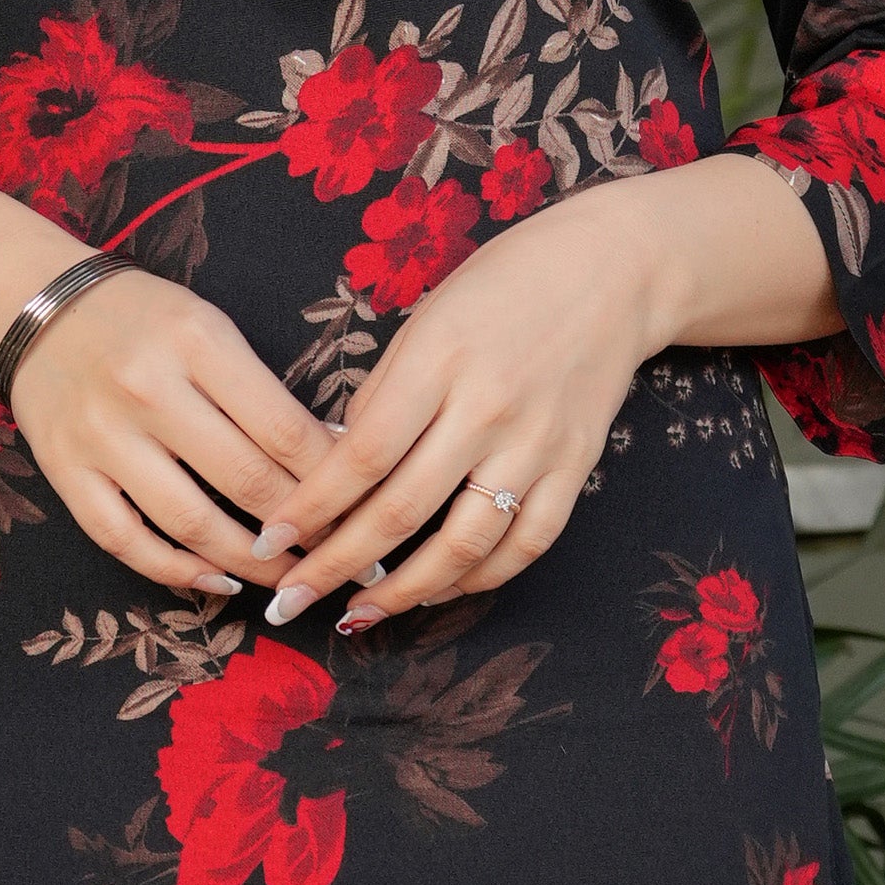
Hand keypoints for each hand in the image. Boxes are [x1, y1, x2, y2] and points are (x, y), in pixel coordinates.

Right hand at [9, 265, 343, 603]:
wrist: (34, 306)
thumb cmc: (142, 318)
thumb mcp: (210, 328)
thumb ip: (263, 391)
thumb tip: (336, 457)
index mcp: (196, 342)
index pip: (284, 429)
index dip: (334, 481)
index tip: (367, 508)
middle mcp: (147, 389)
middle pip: (246, 481)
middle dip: (305, 530)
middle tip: (344, 557)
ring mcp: (101, 436)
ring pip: (191, 523)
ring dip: (252, 563)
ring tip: (291, 580)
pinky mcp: (66, 472)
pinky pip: (126, 541)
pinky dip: (177, 572)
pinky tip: (218, 582)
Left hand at [258, 190, 682, 631]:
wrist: (615, 269)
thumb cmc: (504, 285)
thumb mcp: (426, 319)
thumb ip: (382, 395)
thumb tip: (338, 470)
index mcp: (439, 362)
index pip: (360, 457)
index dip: (310, 510)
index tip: (270, 542)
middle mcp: (487, 410)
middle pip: (401, 512)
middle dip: (337, 567)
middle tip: (290, 602)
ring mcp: (536, 445)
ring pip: (463, 545)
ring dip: (405, 592)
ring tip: (360, 615)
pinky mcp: (575, 467)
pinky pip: (524, 544)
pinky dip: (478, 579)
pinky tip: (437, 591)